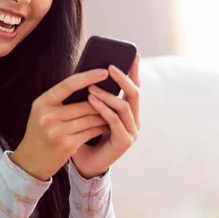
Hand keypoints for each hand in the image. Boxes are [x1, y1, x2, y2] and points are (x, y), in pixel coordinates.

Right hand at [11, 69, 111, 180]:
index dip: (88, 77)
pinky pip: (91, 132)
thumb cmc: (39, 133)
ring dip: (104, 115)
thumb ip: (59, 100)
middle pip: (84, 104)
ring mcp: (58, 131)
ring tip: (114, 111)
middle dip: (101, 102)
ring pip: (90, 118)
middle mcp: (49, 116)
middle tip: (114, 96)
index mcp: (42, 103)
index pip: (68, 85)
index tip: (104, 72)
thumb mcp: (41, 112)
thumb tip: (87, 86)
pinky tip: (107, 125)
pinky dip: (101, 127)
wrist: (30, 162)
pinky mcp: (67, 145)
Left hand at [71, 54, 140, 178]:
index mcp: (128, 111)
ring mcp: (132, 131)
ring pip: (124, 106)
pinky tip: (92, 100)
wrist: (84, 164)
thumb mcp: (90, 111)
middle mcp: (134, 119)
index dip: (134, 70)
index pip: (134, 86)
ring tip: (92, 87)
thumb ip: (94, 95)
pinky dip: (104, 108)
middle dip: (123, 78)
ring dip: (108, 94)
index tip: (133, 54)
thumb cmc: (85, 136)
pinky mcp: (125, 141)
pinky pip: (115, 120)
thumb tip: (88, 70)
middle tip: (109, 66)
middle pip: (135, 92)